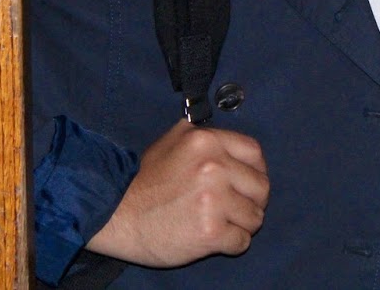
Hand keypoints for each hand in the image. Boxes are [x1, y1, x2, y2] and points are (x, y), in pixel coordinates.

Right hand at [87, 120, 268, 267]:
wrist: (119, 217)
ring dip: (242, 224)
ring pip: (255, 217)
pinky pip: (242, 241)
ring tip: (220, 223)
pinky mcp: (211, 232)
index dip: (256, 170)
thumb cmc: (145, 181)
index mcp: (206, 141)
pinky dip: (232, 243)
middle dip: (252, 201)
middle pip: (261, 187)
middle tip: (234, 208)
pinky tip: (213, 238)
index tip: (246, 183)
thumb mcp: (171, 141)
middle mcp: (214, 167)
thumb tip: (227, 138)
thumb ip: (202, 136)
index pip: (255, 153)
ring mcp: (214, 200)